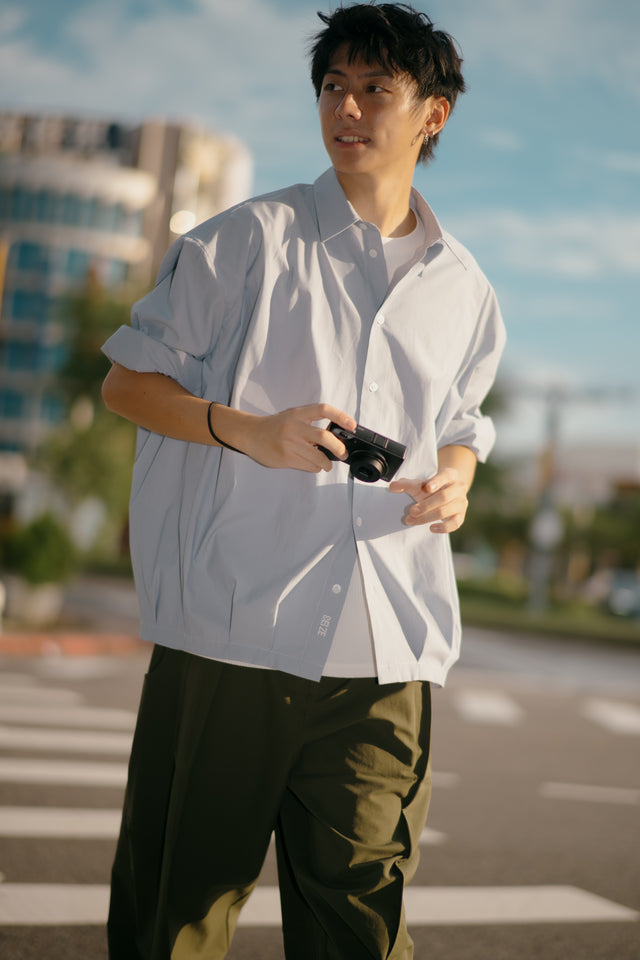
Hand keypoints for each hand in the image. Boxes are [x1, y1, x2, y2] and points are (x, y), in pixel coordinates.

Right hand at [234, 403, 355, 472]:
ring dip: (326, 463)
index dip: (340, 416)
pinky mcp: (285, 458)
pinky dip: (315, 467)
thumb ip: (310, 422)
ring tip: (326, 463)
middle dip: (338, 448)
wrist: (250, 434)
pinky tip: (312, 465)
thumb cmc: (275, 426)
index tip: (352, 425)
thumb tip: (336, 437)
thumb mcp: (292, 416)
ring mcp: (289, 443)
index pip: (323, 410)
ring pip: (318, 457)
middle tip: (342, 453)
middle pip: (324, 437)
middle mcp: (294, 427)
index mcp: (298, 413)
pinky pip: (308, 466)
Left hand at [389, 468, 469, 532]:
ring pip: (446, 511)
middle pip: (443, 497)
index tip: (426, 488)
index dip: (437, 481)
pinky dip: (443, 527)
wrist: (447, 492)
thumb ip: (406, 484)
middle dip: (426, 505)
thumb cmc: (432, 487)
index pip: (445, 475)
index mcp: (450, 475)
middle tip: (411, 511)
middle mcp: (459, 488)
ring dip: (427, 517)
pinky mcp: (461, 516)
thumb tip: (392, 486)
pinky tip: (431, 528)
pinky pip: (455, 523)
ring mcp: (461, 502)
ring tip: (411, 520)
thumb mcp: (420, 483)